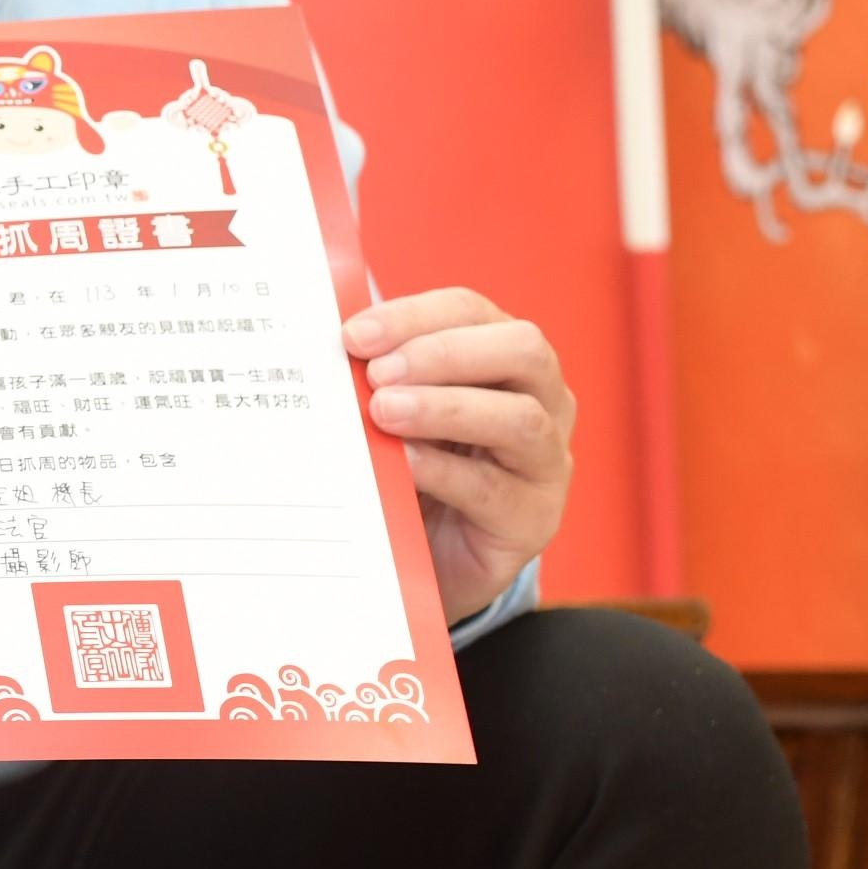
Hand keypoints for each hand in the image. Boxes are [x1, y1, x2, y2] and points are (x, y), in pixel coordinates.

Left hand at [344, 287, 575, 622]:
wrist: (425, 557)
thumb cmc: (410, 467)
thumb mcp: (393, 410)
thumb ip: (374, 373)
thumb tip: (322, 330)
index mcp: (504, 357)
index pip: (472, 312)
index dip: (414, 315)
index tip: (354, 335)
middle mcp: (543, 400)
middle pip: (521, 350)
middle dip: (442, 354)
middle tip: (376, 374)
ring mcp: (545, 461)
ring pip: (520, 419)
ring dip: (446, 408)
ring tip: (384, 412)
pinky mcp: (533, 519)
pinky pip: (494, 489)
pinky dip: (444, 470)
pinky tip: (402, 464)